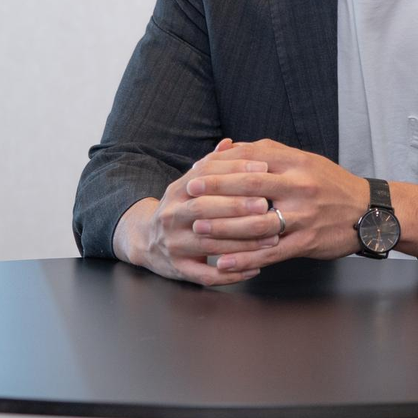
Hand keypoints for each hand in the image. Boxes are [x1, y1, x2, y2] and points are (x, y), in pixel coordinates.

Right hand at [112, 140, 279, 286]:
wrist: (146, 240)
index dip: (234, 170)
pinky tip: (254, 269)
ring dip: (242, 242)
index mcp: (177, 190)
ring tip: (271, 238)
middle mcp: (171, 216)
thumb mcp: (189, 186)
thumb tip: (230, 143)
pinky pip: (206, 275)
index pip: (204, 175)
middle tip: (266, 205)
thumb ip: (210, 166)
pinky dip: (231, 274)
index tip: (262, 169)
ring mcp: (173, 244)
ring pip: (209, 243)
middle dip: (237, 206)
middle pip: (204, 208)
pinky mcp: (178, 269)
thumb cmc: (180, 209)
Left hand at [185, 139, 370, 273]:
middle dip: (215, 191)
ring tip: (198, 230)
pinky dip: (245, 259)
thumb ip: (267, 154)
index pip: (250, 159)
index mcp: (295, 163)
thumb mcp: (302, 160)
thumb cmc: (329, 184)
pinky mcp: (306, 242)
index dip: (220, 165)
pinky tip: (224, 262)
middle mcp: (299, 186)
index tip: (196, 171)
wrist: (368, 212)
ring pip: (257, 222)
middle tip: (189, 195)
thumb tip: (227, 147)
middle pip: (250, 186)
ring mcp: (303, 216)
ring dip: (224, 228)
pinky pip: (271, 253)